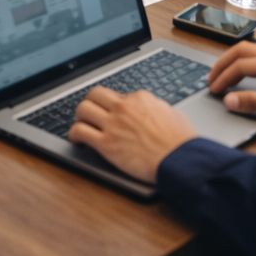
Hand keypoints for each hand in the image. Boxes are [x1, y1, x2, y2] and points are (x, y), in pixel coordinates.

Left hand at [66, 87, 198, 183]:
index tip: (116, 115)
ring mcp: (113, 124)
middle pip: (95, 94)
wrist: (181, 161)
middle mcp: (124, 107)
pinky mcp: (106, 144)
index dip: (116, 106)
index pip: (118, 95)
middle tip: (91, 113)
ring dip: (80, 117)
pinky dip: (74, 135)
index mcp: (141, 98)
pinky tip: (76, 140)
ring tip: (81, 125)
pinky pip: (80, 131)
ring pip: (83, 109)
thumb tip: (152, 110)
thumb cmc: (182, 142)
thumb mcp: (173, 114)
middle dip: (91, 103)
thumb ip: (157, 108)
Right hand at [207, 42, 255, 128]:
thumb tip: (230, 100)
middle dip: (223, 63)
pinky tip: (250, 72)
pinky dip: (248, 61)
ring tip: (226, 74)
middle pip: (241, 50)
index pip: (240, 66)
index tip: (214, 91)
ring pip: (252, 50)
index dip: (223, 78)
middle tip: (212, 78)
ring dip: (235, 60)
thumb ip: (255, 102)